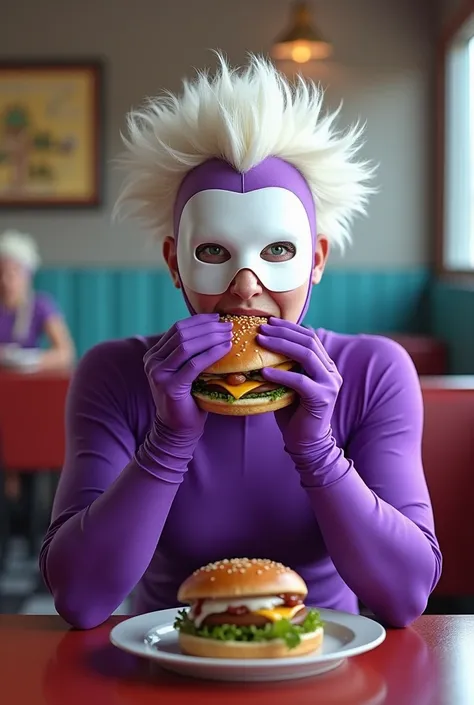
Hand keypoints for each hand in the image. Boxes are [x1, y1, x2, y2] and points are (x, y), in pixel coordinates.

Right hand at [144, 314, 231, 435]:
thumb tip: (214, 328)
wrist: (177, 429)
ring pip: (187, 346)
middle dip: (207, 327)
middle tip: (227, 326)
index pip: (177, 328)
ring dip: (211, 337)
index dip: (199, 320)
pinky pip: (194, 364)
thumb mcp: (185, 371)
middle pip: (182, 334)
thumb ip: (189, 353)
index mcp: (154, 354)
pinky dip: (212, 353)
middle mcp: (152, 361)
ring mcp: (158, 374)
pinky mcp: (170, 386)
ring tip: (229, 335)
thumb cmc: (188, 398)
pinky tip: (226, 349)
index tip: (218, 318)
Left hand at [257, 318, 341, 461]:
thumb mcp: (289, 384)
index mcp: (325, 365)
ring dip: (281, 346)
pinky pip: (300, 381)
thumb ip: (285, 367)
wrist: (306, 443)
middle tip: (262, 328)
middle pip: (309, 342)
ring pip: (307, 356)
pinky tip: (264, 372)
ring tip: (261, 341)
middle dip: (284, 332)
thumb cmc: (293, 413)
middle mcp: (331, 371)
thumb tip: (260, 347)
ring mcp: (329, 384)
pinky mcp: (322, 398)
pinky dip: (281, 374)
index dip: (289, 327)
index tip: (269, 322)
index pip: (310, 337)